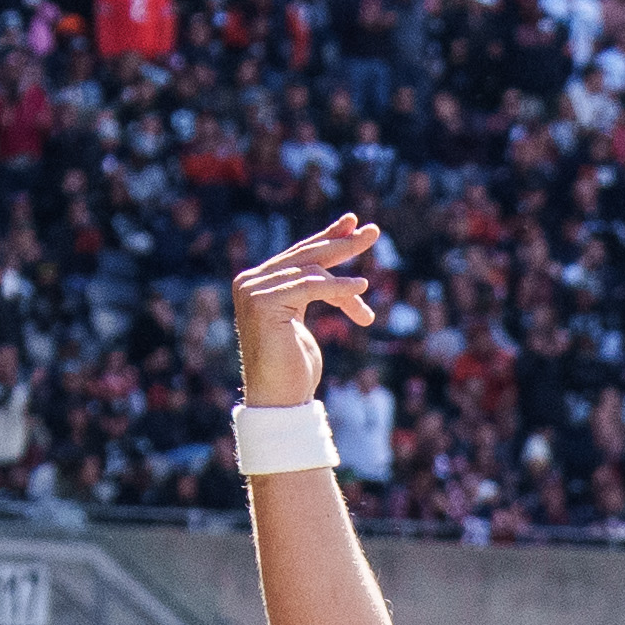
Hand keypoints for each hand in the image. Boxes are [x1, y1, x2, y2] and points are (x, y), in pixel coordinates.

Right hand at [231, 212, 385, 406]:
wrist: (279, 401)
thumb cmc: (294, 369)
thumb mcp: (302, 322)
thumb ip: (306, 293)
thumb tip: (332, 273)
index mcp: (258, 284)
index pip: (299, 255)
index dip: (328, 237)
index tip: (354, 223)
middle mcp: (250, 282)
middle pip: (305, 256)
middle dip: (342, 243)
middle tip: (373, 231)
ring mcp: (253, 290)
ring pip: (311, 272)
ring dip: (344, 286)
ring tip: (367, 288)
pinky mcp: (262, 301)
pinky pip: (310, 286)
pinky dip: (338, 287)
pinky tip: (360, 289)